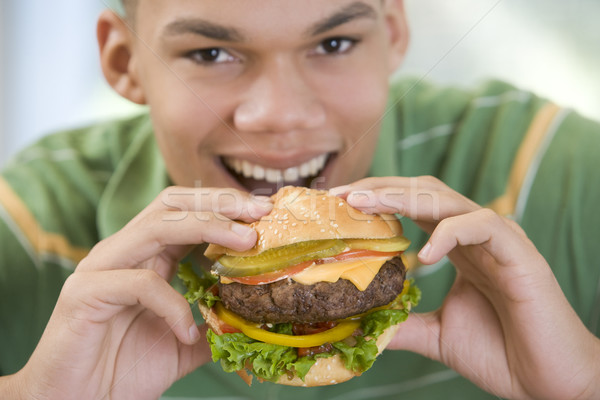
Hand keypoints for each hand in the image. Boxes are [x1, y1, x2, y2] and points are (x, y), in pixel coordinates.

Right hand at [5, 187, 272, 399]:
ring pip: (157, 228)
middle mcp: (123, 252)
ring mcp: (101, 267)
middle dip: (220, 202)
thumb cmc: (122, 371)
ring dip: (208, 228)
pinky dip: (173, 304)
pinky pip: (139, 284)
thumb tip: (253, 318)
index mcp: (145, 257)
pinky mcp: (85, 293)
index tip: (264, 212)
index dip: (224, 205)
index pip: (185, 211)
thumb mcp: (184, 344)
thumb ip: (213, 324)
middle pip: (172, 205)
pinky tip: (188, 332)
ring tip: (246, 243)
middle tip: (260, 211)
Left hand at [331, 177, 599, 399]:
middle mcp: (474, 236)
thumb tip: (364, 322)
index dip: (376, 200)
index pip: (412, 207)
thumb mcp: (437, 334)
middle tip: (341, 195)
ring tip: (363, 204)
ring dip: (402, 197)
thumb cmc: (500, 352)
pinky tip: (424, 253)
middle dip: (380, 188)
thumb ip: (404, 322)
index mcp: (456, 247)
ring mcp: (497, 241)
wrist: (549, 383)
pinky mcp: (519, 253)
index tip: (339, 204)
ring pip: (447, 199)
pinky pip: (482, 225)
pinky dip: (450, 232)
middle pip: (422, 192)